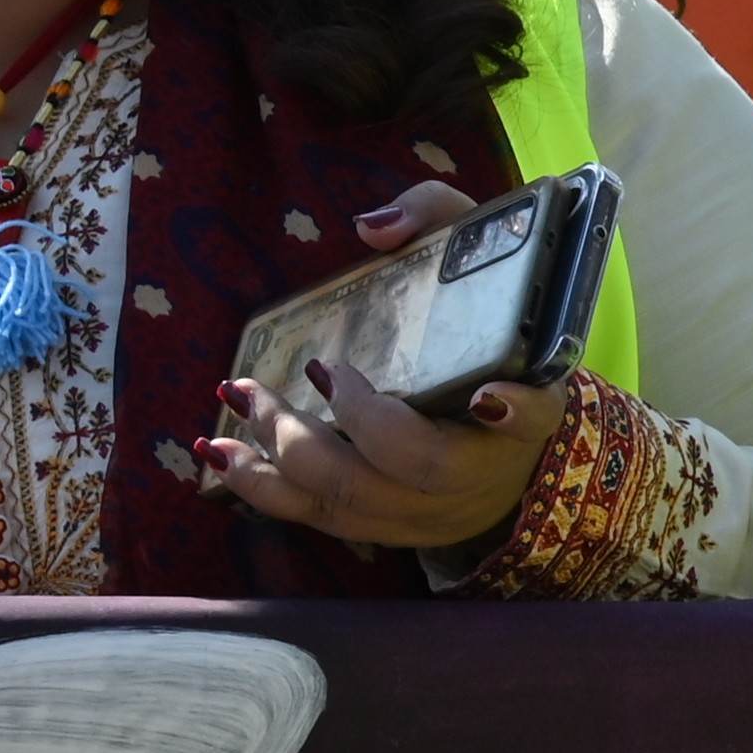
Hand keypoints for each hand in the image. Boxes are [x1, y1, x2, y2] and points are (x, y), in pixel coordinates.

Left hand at [198, 190, 574, 554]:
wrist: (514, 446)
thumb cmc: (494, 339)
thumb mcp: (487, 262)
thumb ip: (437, 223)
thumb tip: (371, 230)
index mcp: (525, 414)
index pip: (532, 419)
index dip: (513, 411)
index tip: (485, 393)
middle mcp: (480, 472)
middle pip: (404, 466)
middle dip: (322, 429)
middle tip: (259, 386)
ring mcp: (431, 511)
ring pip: (351, 503)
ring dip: (274, 464)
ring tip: (223, 421)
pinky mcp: (391, 528)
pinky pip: (324, 521)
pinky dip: (266, 491)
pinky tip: (221, 458)